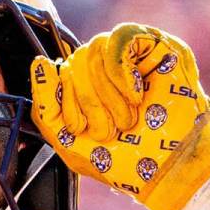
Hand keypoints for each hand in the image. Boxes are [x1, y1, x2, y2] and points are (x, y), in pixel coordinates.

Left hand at [29, 23, 209, 209]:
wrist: (169, 171)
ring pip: (93, 49)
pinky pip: (120, 37)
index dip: (65, 102)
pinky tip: (135, 95)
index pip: (58, 73)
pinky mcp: (157, 45)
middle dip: (88, 103)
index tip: (82, 130)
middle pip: (74, 61)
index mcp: (86, 86)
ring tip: (128, 119)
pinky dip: (120, 70)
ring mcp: (132, 53)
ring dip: (106, 93)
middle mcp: (106, 66)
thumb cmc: (124, 161)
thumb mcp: (70, 142)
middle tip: (111, 131)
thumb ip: (46, 106)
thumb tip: (40, 63)